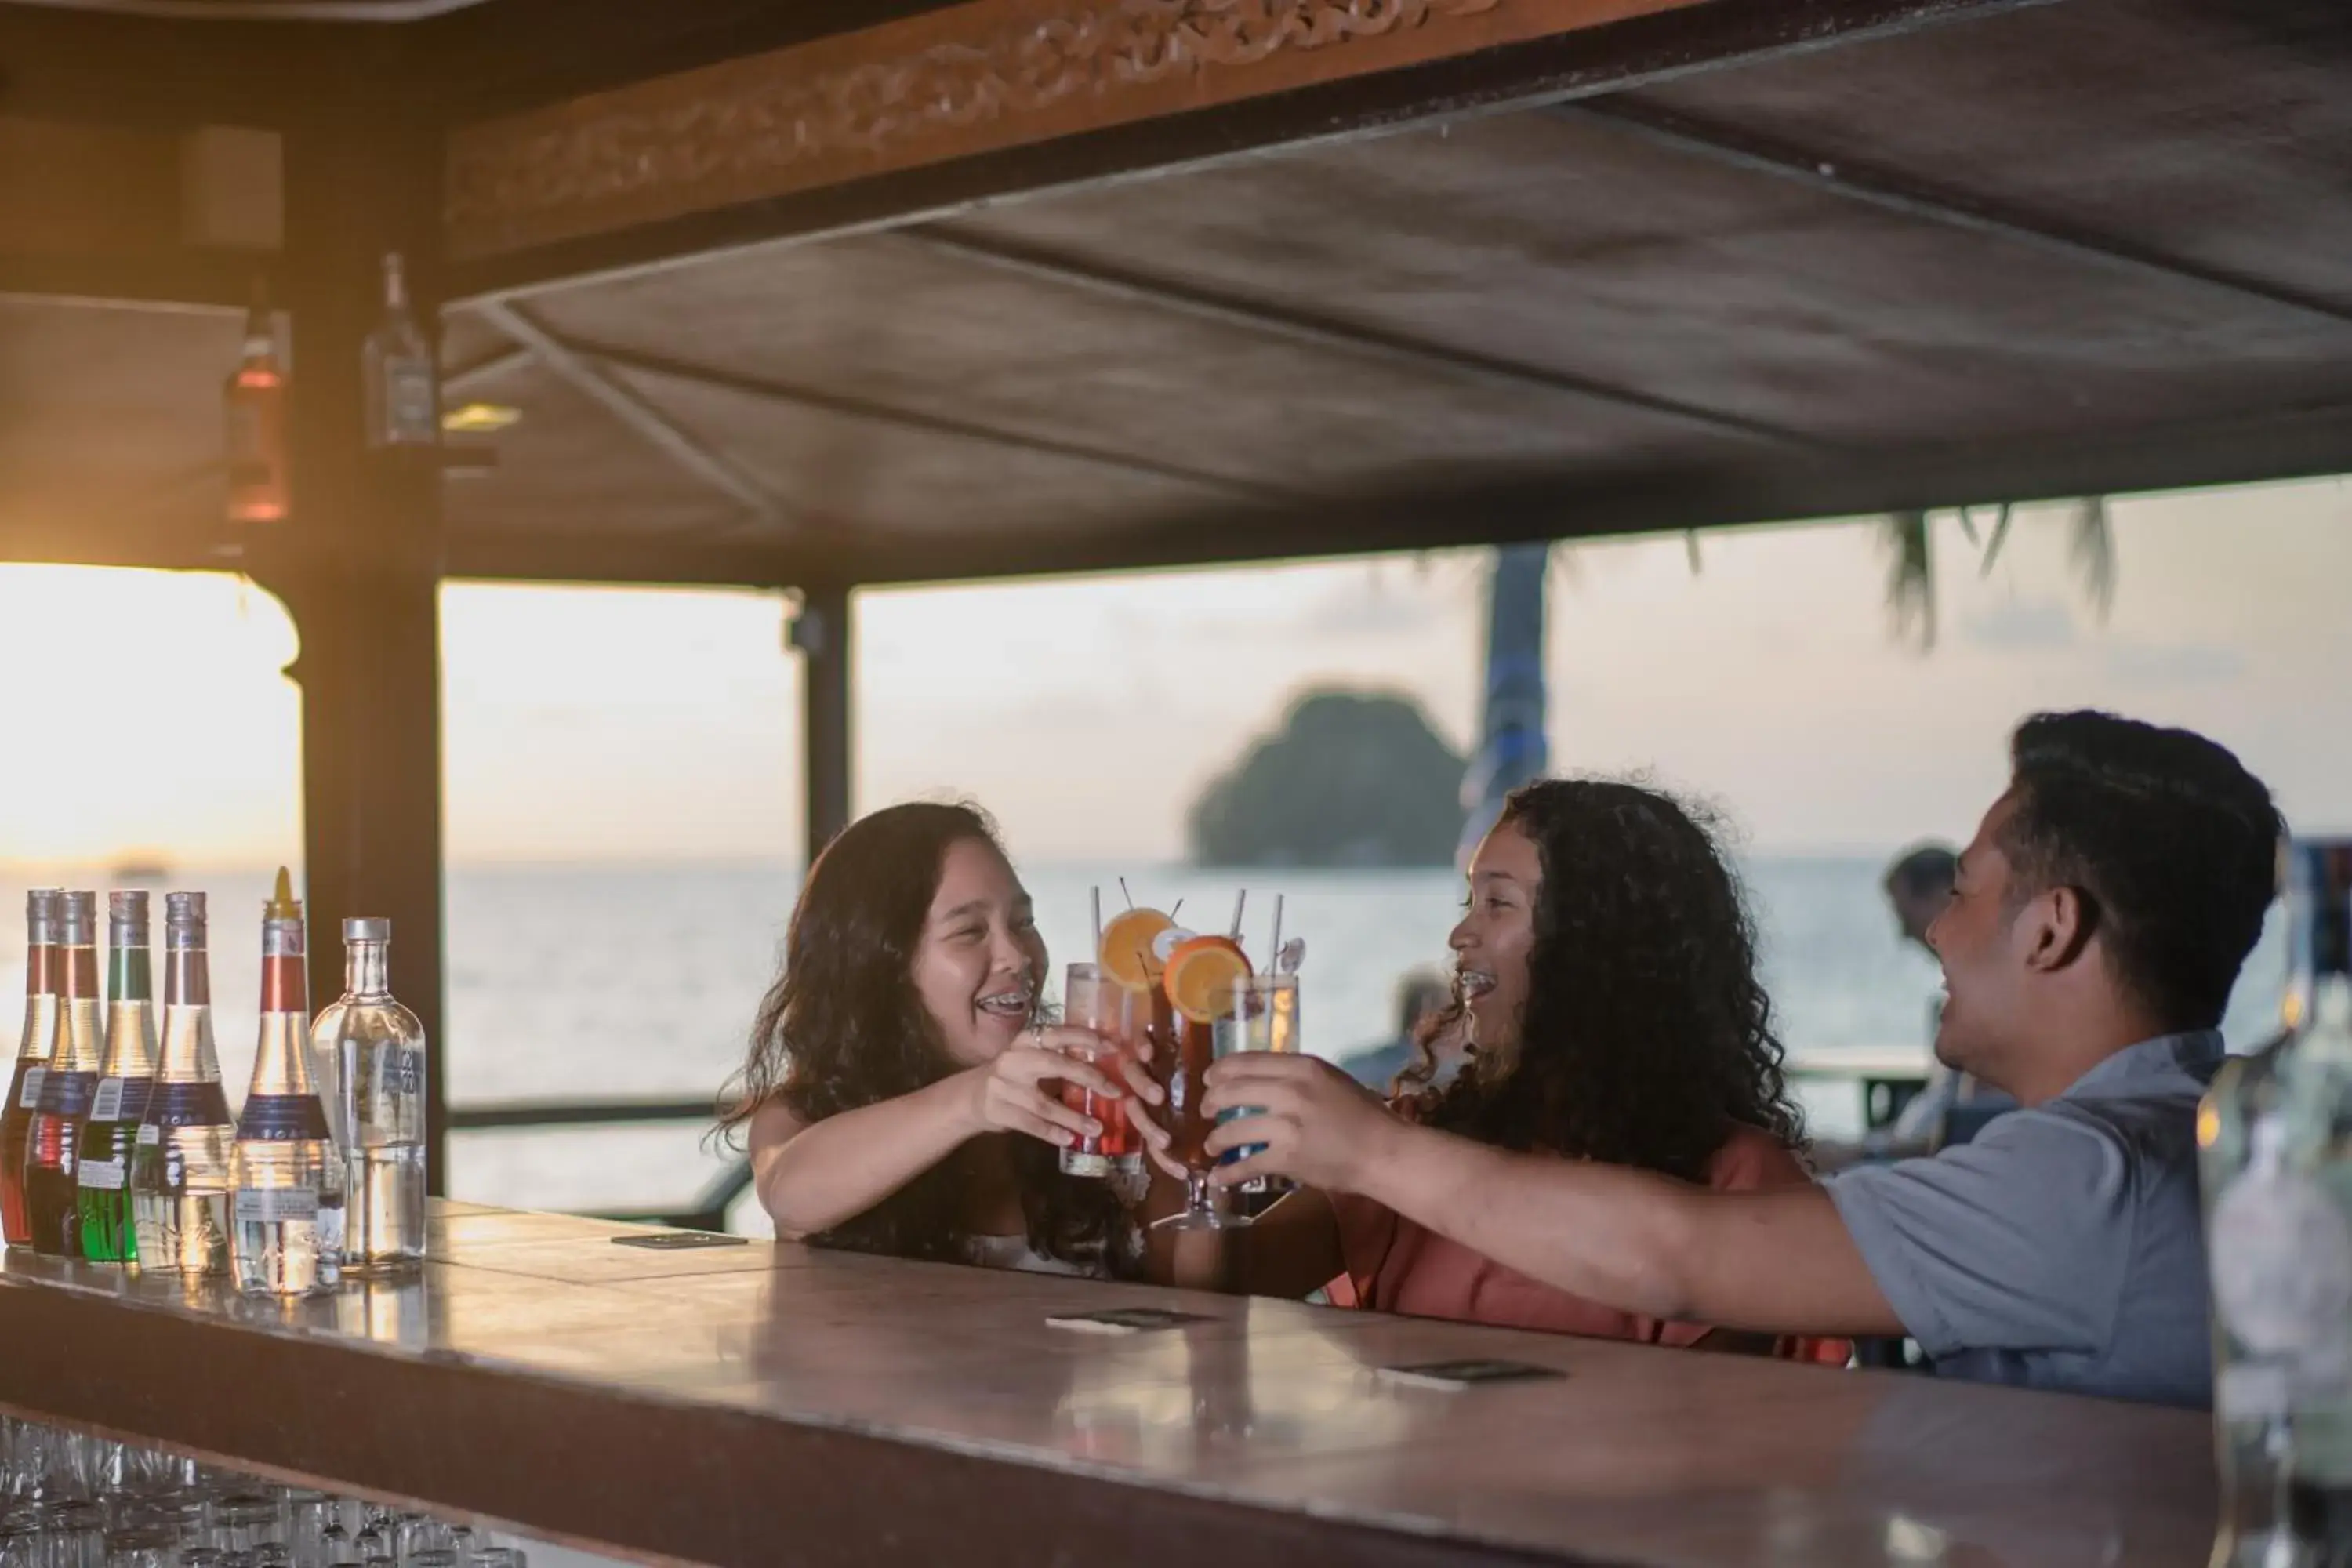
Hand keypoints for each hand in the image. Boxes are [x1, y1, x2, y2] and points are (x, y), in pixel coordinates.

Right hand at [961, 1026, 1132, 1148]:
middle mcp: (1015, 1058)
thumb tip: (1108, 1062)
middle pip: (1057, 1065)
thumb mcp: (1032, 1058)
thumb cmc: (1013, 1076)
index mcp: (1027, 1040)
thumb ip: (1061, 1057)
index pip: (1060, 1033)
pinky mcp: (999, 1111)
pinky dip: (1052, 1133)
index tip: (1115, 1047)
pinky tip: (1070, 1139)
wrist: (970, 1097)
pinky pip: (1031, 1124)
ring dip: (1074, 1117)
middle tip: (1116, 1092)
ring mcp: (1004, 1086)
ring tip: (1098, 1128)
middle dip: (1090, 1078)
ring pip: (1046, 1103)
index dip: (1088, 1038)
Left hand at [1200, 1054, 1399, 1193]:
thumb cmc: (1363, 1113)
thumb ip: (1297, 1076)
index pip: (1247, 1061)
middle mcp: (1290, 1091)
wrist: (1383, 1151)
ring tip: (1211, 1146)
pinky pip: (1246, 1164)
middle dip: (1211, 1102)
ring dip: (1215, 1139)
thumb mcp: (1330, 1079)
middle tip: (1206, 1111)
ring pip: (1233, 1129)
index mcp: (1302, 1067)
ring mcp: (1287, 1125)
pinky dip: (1227, 1173)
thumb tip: (1261, 1079)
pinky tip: (1217, 1178)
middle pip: (1232, 1091)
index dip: (1221, 1070)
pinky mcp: (1287, 1157)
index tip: (1209, 1078)